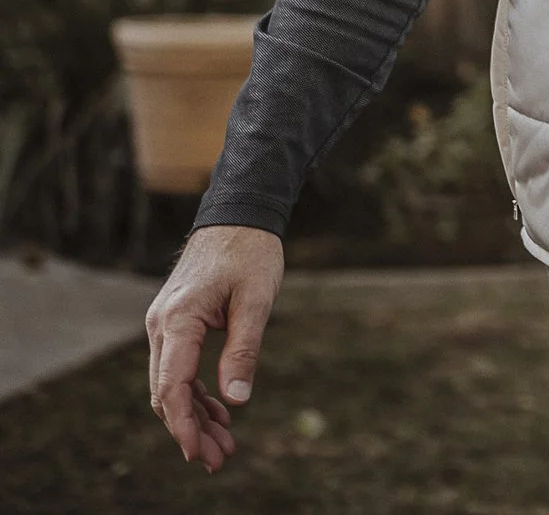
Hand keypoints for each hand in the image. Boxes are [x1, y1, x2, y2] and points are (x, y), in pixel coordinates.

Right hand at [145, 224, 283, 472]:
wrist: (237, 216)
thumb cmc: (251, 253)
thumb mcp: (257, 300)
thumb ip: (244, 348)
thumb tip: (237, 399)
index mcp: (178, 319)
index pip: (172, 386)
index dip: (184, 424)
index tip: (200, 453)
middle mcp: (162, 325)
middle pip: (166, 392)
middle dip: (190, 430)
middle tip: (219, 460)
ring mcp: (164, 325)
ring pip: (171, 384)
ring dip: (193, 416)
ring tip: (223, 447)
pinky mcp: (175, 324)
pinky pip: (179, 368)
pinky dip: (196, 393)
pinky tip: (220, 413)